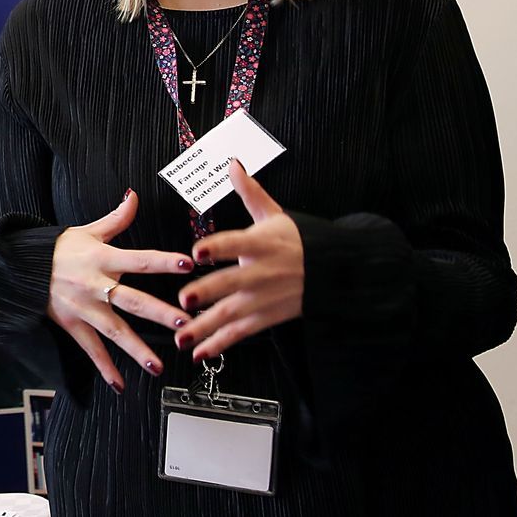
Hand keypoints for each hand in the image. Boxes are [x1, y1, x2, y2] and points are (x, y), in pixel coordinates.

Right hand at [47, 189, 193, 392]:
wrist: (19, 267)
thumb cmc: (58, 249)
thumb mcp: (87, 230)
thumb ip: (116, 218)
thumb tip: (135, 195)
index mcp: (102, 258)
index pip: (140, 259)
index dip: (163, 260)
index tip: (187, 263)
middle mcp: (95, 285)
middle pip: (133, 300)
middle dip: (160, 313)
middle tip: (185, 324)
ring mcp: (83, 308)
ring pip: (114, 331)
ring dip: (137, 350)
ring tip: (158, 367)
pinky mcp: (72, 324)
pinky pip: (90, 349)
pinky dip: (105, 368)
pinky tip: (120, 385)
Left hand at [176, 161, 303, 359]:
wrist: (334, 271)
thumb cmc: (298, 240)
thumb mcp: (275, 215)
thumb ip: (250, 192)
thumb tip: (233, 164)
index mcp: (261, 243)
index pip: (237, 243)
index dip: (218, 247)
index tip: (197, 251)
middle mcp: (261, 272)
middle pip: (232, 283)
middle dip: (208, 292)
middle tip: (184, 300)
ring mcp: (263, 298)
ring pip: (231, 313)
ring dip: (205, 326)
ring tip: (181, 337)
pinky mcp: (267, 317)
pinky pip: (240, 332)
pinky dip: (220, 343)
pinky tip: (199, 352)